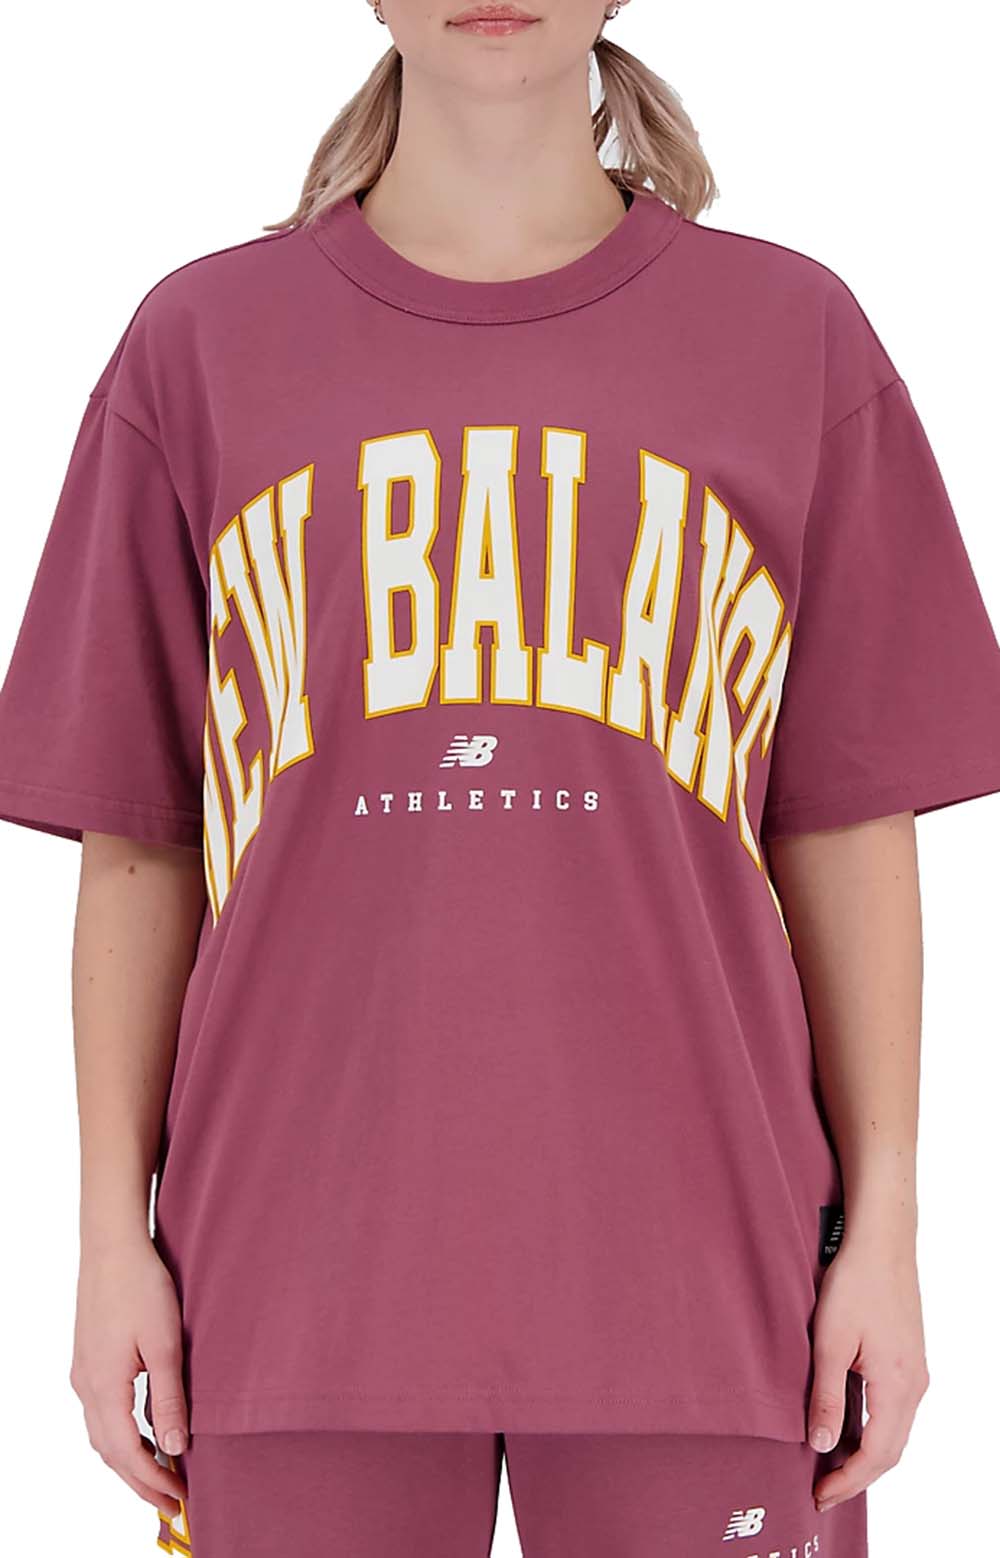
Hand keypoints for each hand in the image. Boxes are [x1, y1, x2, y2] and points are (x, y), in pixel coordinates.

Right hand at [70, 1235, 188, 1516]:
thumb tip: (175, 1448)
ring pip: (102, 1435)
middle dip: (141, 1480)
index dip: (153, 1480)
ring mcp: (83, 1373)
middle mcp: (86, 1386)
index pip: (128, 1453)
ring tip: (161, 1472)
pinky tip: (142, 1431)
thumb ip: (168, 1397)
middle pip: (110, 1452)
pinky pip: (100, 1414)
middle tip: (173, 1500)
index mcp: (105, 1387)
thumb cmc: (141, 1286)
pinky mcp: (87, 1360)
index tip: (180, 1497)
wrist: (112, 1245)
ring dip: (129, 1459)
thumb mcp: (165, 1343)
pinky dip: (120, 1434)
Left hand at [807, 1227, 929, 1511]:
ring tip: (831, 1465)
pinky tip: (849, 1426)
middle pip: (890, 1450)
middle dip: (857, 1476)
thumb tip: (823, 1446)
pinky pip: (894, 1409)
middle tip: (823, 1490)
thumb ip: (827, 1397)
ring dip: (866, 1454)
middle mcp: (914, 1385)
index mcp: (898, 1386)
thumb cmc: (855, 1283)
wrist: (882, 1242)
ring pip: (894, 1431)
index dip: (848, 1481)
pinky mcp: (908, 1358)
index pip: (876, 1455)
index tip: (820, 1496)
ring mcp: (915, 1371)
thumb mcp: (830, 1342)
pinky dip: (874, 1429)